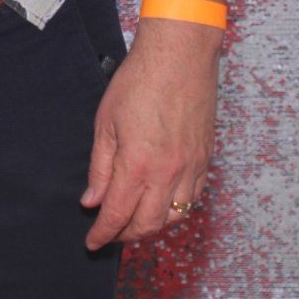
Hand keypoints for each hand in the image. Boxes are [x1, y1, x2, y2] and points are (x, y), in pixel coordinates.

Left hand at [81, 16, 221, 248]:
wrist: (179, 55)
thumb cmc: (139, 81)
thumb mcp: (106, 122)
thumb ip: (100, 167)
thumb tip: (92, 201)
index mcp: (137, 165)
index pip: (118, 215)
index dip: (103, 234)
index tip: (92, 243)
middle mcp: (168, 173)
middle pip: (148, 225)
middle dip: (127, 236)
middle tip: (110, 233)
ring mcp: (191, 167)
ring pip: (175, 217)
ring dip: (153, 225)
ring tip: (134, 220)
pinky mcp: (206, 158)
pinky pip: (194, 198)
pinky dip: (177, 209)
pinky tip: (162, 202)